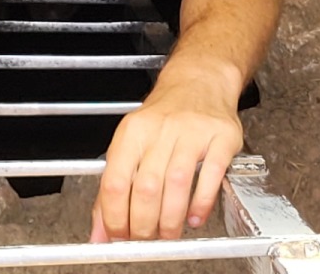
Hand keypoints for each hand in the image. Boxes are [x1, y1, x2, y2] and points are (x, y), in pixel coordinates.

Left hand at [90, 73, 242, 241]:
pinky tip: (195, 218)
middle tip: (146, 240)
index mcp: (132, 132)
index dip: (114, 217)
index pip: (115, 181)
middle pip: (146, 188)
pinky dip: (201, 204)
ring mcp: (192, 132)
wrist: (199, 80)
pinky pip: (210, 176)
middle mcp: (160, 129)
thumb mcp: (132, 141)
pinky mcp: (220, 137)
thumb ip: (115, 187)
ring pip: (176, 184)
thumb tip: (99, 232)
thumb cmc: (164, 114)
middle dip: (143, 225)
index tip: (118, 236)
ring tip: (168, 234)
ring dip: (170, 220)